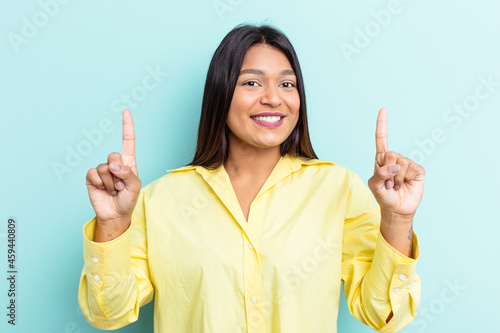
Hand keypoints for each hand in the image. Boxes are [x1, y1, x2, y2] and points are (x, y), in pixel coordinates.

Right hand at [85, 109, 140, 227]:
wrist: (116, 214)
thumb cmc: (128, 199)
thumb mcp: (135, 185)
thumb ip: (127, 172)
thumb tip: (113, 164)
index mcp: (128, 162)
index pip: (128, 141)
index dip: (127, 126)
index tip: (126, 111)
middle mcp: (115, 163)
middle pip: (114, 154)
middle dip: (118, 171)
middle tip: (121, 185)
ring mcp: (103, 170)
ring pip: (105, 167)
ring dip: (111, 182)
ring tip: (114, 190)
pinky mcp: (92, 177)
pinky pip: (94, 173)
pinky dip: (100, 183)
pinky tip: (103, 190)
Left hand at [367, 108, 424, 220]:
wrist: (397, 209)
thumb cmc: (383, 196)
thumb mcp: (374, 185)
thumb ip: (379, 174)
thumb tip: (394, 166)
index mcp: (381, 159)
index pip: (381, 139)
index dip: (382, 125)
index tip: (383, 109)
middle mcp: (395, 159)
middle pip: (390, 154)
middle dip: (387, 171)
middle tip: (388, 183)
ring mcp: (407, 164)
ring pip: (401, 163)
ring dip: (397, 178)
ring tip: (396, 186)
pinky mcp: (418, 170)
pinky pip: (411, 169)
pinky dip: (406, 179)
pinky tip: (406, 184)